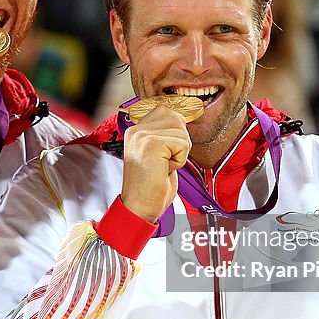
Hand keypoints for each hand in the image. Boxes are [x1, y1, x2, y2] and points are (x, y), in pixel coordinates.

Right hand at [121, 105, 191, 222]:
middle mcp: (136, 130)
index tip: (166, 153)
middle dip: (179, 143)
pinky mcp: (152, 144)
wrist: (140, 207)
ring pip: (182, 132)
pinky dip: (180, 160)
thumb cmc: (151, 186)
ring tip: (163, 166)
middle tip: (164, 162)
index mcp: (135, 130)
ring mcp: (142, 135)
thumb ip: (164, 134)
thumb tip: (182, 118)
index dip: (175, 132)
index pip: (167, 111)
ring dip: (179, 153)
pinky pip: (183, 144)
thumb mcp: (157, 154)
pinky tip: (164, 170)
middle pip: (177, 118)